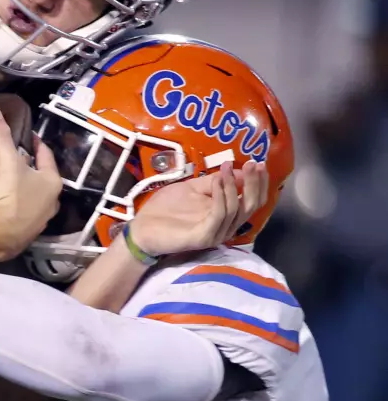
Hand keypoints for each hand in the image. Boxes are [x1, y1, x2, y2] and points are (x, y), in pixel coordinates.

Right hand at [0, 106, 61, 260]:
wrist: (3, 234)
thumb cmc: (12, 195)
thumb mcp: (7, 162)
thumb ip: (1, 136)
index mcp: (52, 181)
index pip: (47, 156)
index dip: (37, 144)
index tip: (28, 136)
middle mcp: (52, 201)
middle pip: (44, 178)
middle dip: (33, 168)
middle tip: (19, 158)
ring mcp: (42, 219)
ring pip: (37, 197)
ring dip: (28, 189)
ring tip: (14, 180)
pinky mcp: (29, 233)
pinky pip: (27, 213)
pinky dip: (21, 206)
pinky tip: (9, 204)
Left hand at [130, 161, 268, 257]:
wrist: (142, 228)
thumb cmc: (166, 209)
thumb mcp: (193, 188)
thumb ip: (215, 181)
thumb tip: (238, 170)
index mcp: (226, 215)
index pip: (252, 201)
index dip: (258, 182)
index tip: (257, 162)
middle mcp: (226, 227)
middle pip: (251, 206)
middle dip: (253, 183)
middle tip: (252, 164)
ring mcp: (216, 234)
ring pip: (236, 209)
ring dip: (233, 185)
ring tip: (226, 168)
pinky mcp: (204, 238)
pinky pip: (219, 215)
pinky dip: (221, 196)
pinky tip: (218, 180)